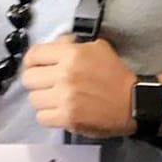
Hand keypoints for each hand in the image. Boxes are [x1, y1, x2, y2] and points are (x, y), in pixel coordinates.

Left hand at [21, 34, 136, 137]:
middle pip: (28, 78)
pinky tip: (58, 110)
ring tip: (53, 98)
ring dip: (42, 99)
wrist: (132, 102)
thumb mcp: (96, 47)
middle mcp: (65, 75)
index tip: (35, 66)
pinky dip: (48, 115)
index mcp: (70, 54)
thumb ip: (70, 43)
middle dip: (35, 80)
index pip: (33, 55)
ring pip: (33, 99)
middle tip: (45, 83)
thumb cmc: (114, 74)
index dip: (31, 61)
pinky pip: (41, 117)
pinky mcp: (68, 118)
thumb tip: (53, 45)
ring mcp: (65, 98)